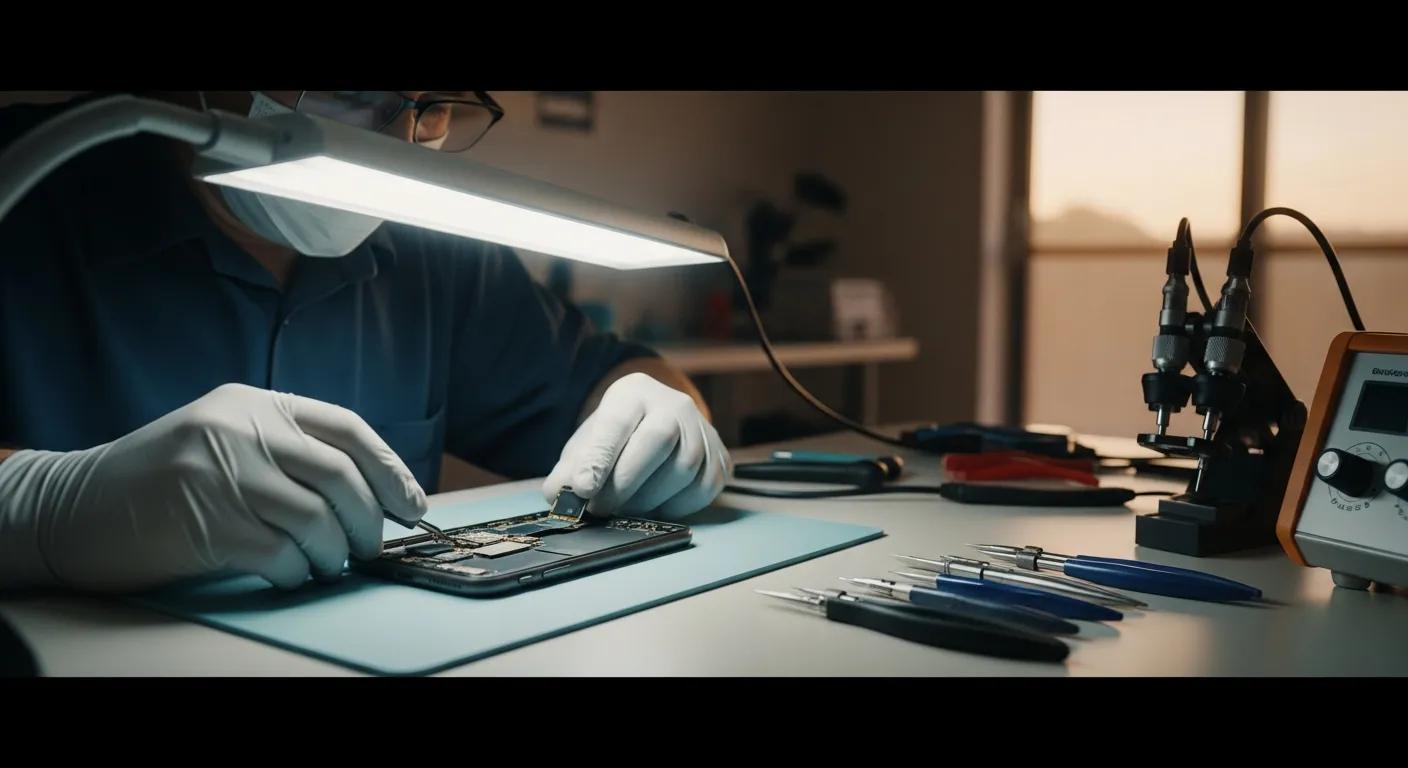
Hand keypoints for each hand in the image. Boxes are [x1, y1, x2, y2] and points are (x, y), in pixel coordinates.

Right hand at [0, 383, 426, 591]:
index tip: (411, 506)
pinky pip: (281, 555)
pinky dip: (298, 572)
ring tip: (326, 565)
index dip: (391, 469)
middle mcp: (240, 429)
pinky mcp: (206, 523)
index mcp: (254, 403)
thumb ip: (288, 449)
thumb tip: (374, 491)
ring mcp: (221, 474)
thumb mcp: (227, 440)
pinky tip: (290, 574)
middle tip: (372, 547)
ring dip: (334, 553)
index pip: (346, 428)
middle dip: (370, 519)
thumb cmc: (163, 482)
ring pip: (316, 519)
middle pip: (340, 475)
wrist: (75, 507)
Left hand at [543, 373, 729, 518]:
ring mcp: (703, 431)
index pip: (617, 421)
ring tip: (624, 507)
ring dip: (648, 498)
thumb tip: (559, 495)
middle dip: (624, 482)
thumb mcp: (587, 444)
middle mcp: (675, 404)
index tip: (582, 488)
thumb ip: (570, 469)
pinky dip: (674, 506)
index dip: (600, 457)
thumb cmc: (617, 439)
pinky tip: (654, 505)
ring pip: (683, 468)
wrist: (657, 426)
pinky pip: (702, 490)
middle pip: (657, 440)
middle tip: (600, 508)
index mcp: (634, 393)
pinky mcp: (719, 459)